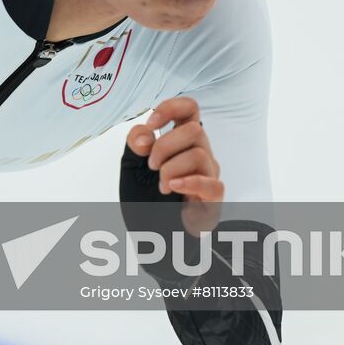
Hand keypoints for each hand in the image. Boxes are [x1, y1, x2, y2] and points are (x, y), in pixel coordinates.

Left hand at [125, 96, 222, 235]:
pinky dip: (189, 183)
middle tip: (151, 167)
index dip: (172, 108)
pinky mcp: (213, 200)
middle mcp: (199, 153)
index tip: (152, 122)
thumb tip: (145, 134)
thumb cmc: (144, 200)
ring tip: (160, 186)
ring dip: (170, 170)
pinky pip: (212, 183)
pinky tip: (172, 188)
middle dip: (165, 147)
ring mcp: (208, 176)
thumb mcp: (131, 168)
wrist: (149, 236)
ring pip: (199, 155)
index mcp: (180, 141)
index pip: (189, 108)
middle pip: (195, 130)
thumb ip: (135, 145)